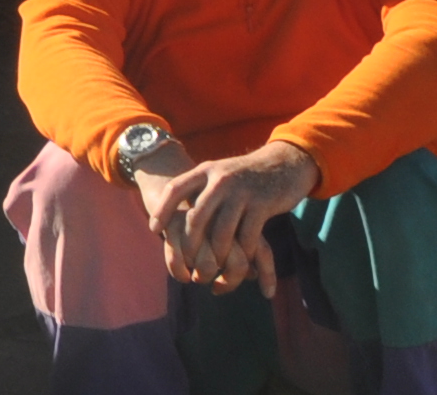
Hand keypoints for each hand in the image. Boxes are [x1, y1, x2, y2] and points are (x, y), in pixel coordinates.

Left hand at [145, 141, 315, 293]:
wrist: (283, 164)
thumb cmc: (244, 176)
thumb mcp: (219, 174)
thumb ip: (200, 189)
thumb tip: (175, 212)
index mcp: (206, 171)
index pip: (175, 188)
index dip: (162, 209)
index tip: (153, 229)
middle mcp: (220, 180)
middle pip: (197, 217)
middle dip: (190, 244)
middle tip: (188, 263)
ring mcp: (242, 192)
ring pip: (222, 232)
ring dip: (218, 257)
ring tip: (214, 272)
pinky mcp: (262, 205)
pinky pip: (248, 236)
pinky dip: (243, 254)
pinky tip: (242, 265)